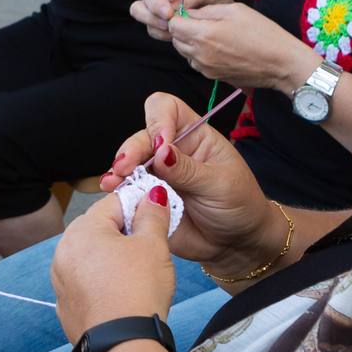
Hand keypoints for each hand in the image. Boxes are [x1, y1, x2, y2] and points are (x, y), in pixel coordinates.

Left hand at [51, 188, 177, 343]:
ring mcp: (60, 279)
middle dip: (124, 234)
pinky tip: (120, 295)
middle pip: (98, 229)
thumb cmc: (138, 290)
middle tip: (149, 250)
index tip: (156, 220)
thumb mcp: (154, 246)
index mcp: (82, 229)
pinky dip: (100, 284)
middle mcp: (63, 251)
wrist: (122, 345)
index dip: (139, 207)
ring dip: (111, 259)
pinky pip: (85, 283)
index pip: (113, 202)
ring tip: (137, 275)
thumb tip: (153, 194)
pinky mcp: (64, 305)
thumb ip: (153, 215)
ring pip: (90, 257)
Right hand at [97, 92, 278, 268]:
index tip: (160, 142)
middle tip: (124, 168)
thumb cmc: (240, 205)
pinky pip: (127, 193)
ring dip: (118, 173)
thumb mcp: (221, 184)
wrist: (236, 243)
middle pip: (141, 137)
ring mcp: (157, 175)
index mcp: (194, 135)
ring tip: (112, 184)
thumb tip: (160, 151)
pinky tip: (116, 199)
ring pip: (128, 165)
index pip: (168, 109)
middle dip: (130, 150)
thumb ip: (189, 169)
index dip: (159, 119)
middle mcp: (170, 151)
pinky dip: (119, 195)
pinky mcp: (147, 199)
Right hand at [133, 0, 235, 40]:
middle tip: (169, 15)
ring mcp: (154, 6)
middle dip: (156, 5)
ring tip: (170, 26)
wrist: (216, 17)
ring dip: (152, 19)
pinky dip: (160, 32)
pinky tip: (174, 34)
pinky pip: (150, 27)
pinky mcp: (155, 22)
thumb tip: (177, 4)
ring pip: (139, 10)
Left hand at [169, 4, 320, 90]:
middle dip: (182, 29)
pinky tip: (217, 47)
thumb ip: (207, 11)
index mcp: (204, 35)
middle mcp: (200, 54)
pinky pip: (196, 63)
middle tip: (200, 21)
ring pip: (184, 52)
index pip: (173, 24)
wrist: (281, 63)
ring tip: (211, 34)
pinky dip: (199, 54)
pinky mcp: (213, 77)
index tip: (190, 11)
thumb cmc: (263, 33)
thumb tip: (189, 12)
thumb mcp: (235, 10)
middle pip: (175, 39)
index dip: (179, 15)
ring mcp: (206, 68)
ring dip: (190, 42)